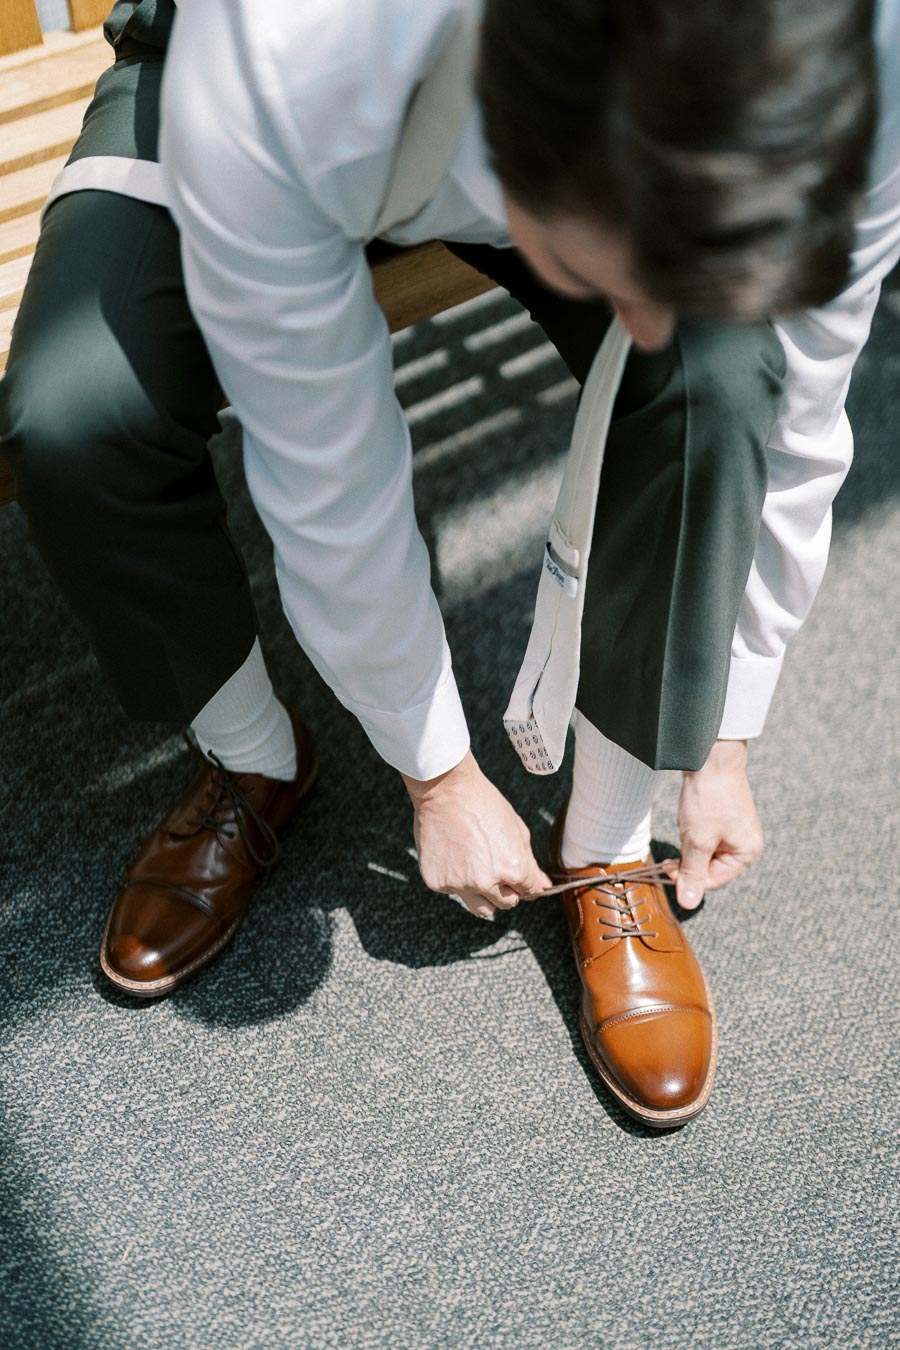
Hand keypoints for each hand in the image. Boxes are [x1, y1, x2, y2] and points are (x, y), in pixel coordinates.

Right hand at [402, 750, 551, 919]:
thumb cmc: (485, 804)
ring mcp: (460, 885)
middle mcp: (487, 883)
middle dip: (506, 890)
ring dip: (484, 896)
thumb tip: (544, 887)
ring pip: (482, 910)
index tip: (517, 873)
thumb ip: (530, 863)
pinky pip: (453, 892)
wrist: (446, 790)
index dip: (524, 881)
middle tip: (495, 866)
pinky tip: (453, 854)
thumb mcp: (517, 830)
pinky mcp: (437, 883)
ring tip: (476, 868)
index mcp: (513, 869)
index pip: (529, 891)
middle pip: (507, 904)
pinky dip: (456, 879)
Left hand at [665, 739, 763, 909]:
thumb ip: (692, 873)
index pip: (712, 881)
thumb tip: (688, 904)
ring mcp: (735, 829)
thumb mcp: (698, 841)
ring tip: (689, 820)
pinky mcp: (724, 816)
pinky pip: (704, 833)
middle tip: (681, 836)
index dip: (687, 877)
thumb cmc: (710, 799)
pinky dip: (692, 828)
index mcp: (747, 852)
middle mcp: (745, 843)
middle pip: (708, 866)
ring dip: (690, 840)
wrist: (711, 758)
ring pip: (703, 849)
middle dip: (689, 855)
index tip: (667, 867)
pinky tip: (691, 813)